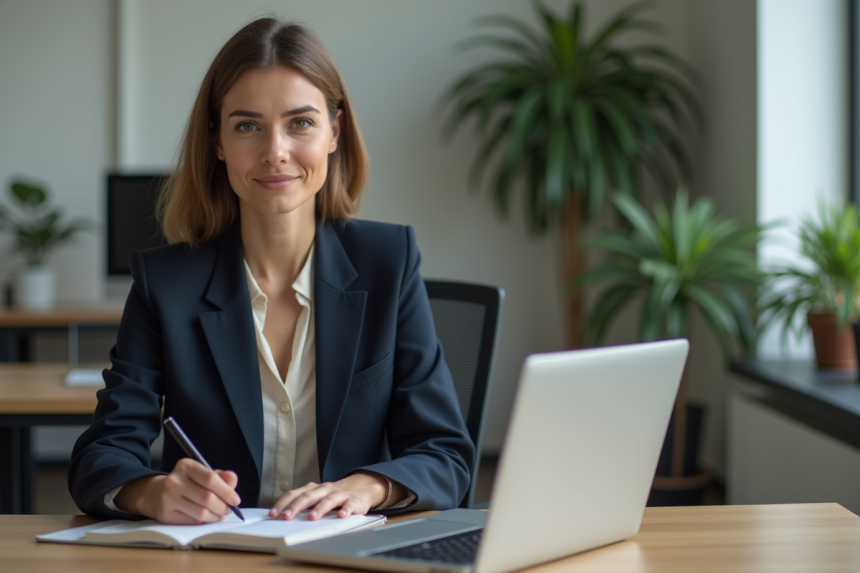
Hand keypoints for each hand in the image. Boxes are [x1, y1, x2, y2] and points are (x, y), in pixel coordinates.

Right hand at [115, 458, 240, 523]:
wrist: (159, 494)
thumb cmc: (189, 483)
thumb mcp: (204, 475)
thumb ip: (222, 477)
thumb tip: (232, 478)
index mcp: (186, 466)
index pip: (210, 479)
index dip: (226, 491)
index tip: (235, 499)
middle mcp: (174, 480)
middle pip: (207, 498)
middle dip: (223, 506)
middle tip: (228, 509)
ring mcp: (168, 498)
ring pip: (201, 513)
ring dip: (215, 516)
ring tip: (219, 514)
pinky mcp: (166, 514)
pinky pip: (193, 522)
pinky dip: (205, 522)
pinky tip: (207, 517)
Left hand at [269, 471, 398, 519]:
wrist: (363, 485)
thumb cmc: (336, 494)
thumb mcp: (319, 496)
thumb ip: (305, 503)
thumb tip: (284, 515)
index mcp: (314, 489)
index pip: (295, 493)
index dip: (283, 503)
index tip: (272, 514)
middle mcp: (325, 490)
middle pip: (309, 496)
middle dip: (296, 506)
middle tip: (286, 517)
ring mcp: (340, 494)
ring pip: (328, 500)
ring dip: (320, 508)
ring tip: (312, 518)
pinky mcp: (354, 501)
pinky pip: (350, 505)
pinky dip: (346, 510)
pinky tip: (342, 516)